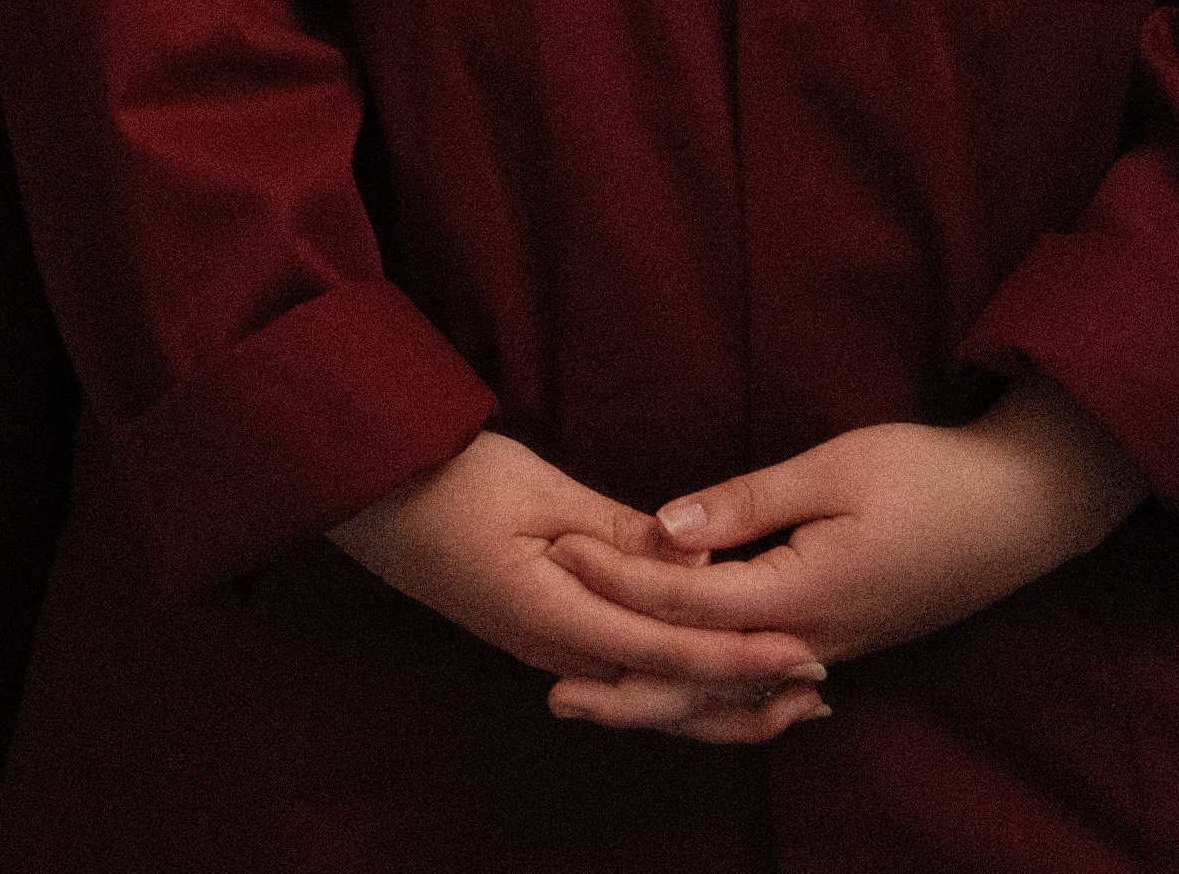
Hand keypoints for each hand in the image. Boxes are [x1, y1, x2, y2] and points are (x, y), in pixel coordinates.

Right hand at [327, 429, 829, 746]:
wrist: (359, 490)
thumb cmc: (441, 476)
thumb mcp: (537, 488)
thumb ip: (620, 535)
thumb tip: (696, 568)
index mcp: (548, 612)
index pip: (665, 651)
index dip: (739, 657)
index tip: (804, 652)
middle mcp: (550, 648)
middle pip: (664, 696)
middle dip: (746, 697)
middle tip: (820, 691)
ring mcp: (543, 648)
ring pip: (647, 696)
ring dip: (720, 701)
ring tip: (787, 702)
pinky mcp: (541, 636)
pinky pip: (624, 677)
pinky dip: (678, 684)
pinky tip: (709, 677)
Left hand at [559, 381, 1152, 681]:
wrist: (1026, 508)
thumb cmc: (930, 476)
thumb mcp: (831, 471)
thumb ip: (743, 505)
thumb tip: (663, 528)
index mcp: (806, 595)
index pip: (688, 601)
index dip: (618, 581)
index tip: (560, 556)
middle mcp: (819, 638)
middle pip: (706, 676)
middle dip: (629, 685)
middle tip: (553, 690)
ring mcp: (838, 646)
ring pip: (737, 689)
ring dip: (670, 693)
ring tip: (603, 698)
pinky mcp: (849, 637)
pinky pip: (767, 677)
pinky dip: (719, 685)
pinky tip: (687, 685)